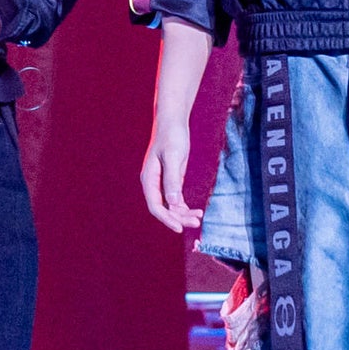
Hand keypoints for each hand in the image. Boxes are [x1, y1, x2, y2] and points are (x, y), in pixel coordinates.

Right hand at [139, 116, 199, 234]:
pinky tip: (197, 211)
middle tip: (196, 222)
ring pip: (171, 206)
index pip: (155, 206)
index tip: (179, 228)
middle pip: (164, 209)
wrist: (173, 122)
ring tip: (199, 217)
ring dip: (184, 214)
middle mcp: (153, 183)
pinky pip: (176, 199)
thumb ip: (172, 179)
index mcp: (149, 179)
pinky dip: (185, 206)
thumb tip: (172, 203)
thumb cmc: (171, 136)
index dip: (166, 219)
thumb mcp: (173, 156)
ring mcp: (162, 182)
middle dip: (179, 218)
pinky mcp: (172, 179)